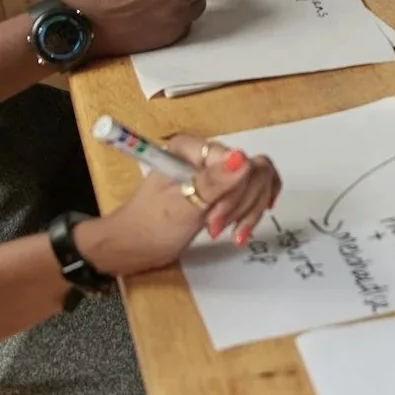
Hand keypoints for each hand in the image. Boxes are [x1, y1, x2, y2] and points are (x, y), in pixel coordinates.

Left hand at [78, 135, 283, 272]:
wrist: (135, 246)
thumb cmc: (152, 227)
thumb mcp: (182, 207)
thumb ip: (213, 183)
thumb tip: (243, 160)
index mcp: (192, 149)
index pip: (239, 162)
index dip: (234, 194)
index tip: (215, 222)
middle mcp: (208, 154)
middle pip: (254, 171)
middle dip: (241, 205)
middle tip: (215, 229)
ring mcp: (217, 172)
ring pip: (259, 182)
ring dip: (247, 212)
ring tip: (226, 234)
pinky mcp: (223, 189)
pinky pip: (255, 191)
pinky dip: (253, 211)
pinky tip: (244, 228)